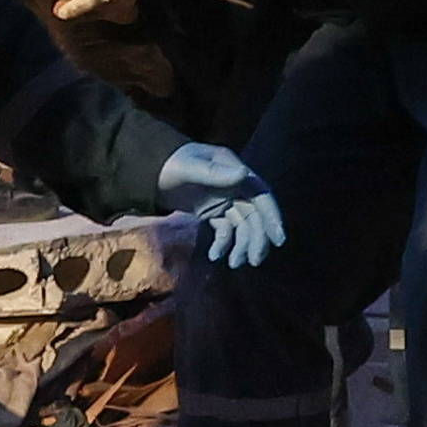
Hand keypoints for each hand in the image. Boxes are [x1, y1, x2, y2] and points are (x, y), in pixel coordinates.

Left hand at [157, 141, 283, 269]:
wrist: (148, 168)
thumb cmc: (169, 163)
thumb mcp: (190, 167)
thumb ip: (215, 173)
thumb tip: (244, 174)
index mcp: (235, 171)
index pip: (262, 195)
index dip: (273, 217)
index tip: (279, 239)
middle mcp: (234, 185)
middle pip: (255, 215)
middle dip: (257, 238)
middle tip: (254, 261)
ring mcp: (224, 199)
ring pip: (242, 226)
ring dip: (242, 246)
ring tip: (234, 264)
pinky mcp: (212, 212)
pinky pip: (225, 231)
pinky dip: (223, 244)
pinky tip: (214, 256)